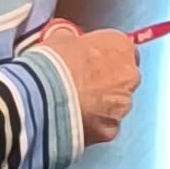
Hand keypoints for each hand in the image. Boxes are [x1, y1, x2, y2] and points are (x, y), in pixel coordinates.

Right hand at [38, 19, 141, 145]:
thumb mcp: (60, 39)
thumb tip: (69, 42)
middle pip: (123, 79)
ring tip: (73, 105)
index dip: (104, 57)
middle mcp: (129, 75)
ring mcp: (122, 105)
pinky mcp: (111, 129)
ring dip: (100, 106)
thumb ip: (74, 41)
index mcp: (120, 46)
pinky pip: (104, 126)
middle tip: (81, 85)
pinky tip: (73, 120)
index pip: (122, 50)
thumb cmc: (51, 64)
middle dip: (106, 83)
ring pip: (115, 106)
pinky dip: (93, 125)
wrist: (41, 97)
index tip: (91, 62)